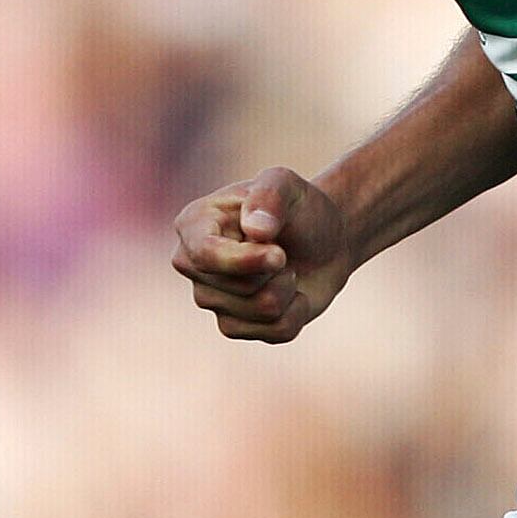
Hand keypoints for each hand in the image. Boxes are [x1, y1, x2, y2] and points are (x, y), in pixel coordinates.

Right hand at [171, 166, 354, 342]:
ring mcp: (210, 298)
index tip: (279, 254)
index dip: (245, 261)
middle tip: (283, 250)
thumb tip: (256, 231)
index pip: (205, 255)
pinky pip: (274, 333)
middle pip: (237, 288)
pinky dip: (297, 312)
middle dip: (276, 270)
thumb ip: (270, 195)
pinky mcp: (234, 325)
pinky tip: (293, 293)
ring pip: (259, 312)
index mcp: (194, 224)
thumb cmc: (298, 208)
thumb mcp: (287, 184)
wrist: (324, 240)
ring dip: (289, 289)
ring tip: (288, 268)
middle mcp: (192, 264)